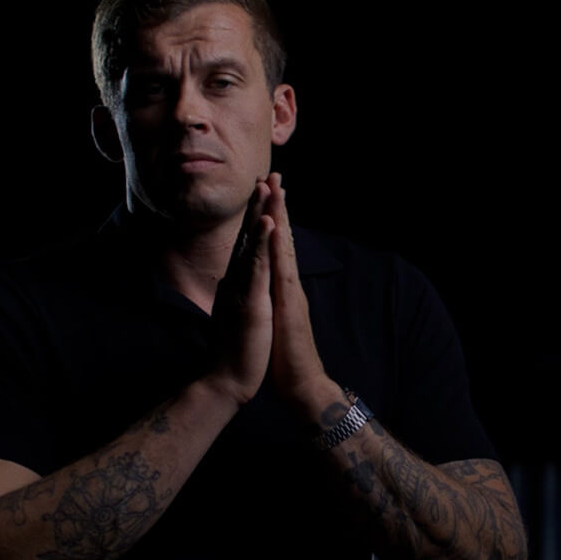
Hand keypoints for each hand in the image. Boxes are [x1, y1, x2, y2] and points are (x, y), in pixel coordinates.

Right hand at [206, 196, 275, 407]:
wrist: (229, 379)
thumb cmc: (236, 351)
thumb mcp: (237, 316)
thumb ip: (234, 296)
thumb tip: (230, 283)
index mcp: (239, 283)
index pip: (248, 244)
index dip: (255, 218)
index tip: (263, 193)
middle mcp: (238, 280)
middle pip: (248, 235)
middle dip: (259, 204)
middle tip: (266, 174)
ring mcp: (242, 287)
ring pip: (252, 243)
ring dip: (260, 213)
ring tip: (267, 186)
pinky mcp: (250, 300)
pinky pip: (257, 266)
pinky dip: (261, 242)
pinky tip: (267, 222)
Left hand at [261, 173, 337, 412]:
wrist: (300, 384)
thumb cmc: (284, 357)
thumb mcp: (272, 322)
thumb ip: (268, 302)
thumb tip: (260, 290)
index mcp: (281, 287)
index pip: (275, 247)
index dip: (271, 220)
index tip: (265, 195)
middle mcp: (288, 284)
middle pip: (283, 239)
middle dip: (278, 207)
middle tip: (274, 176)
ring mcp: (291, 293)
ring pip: (285, 248)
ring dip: (281, 218)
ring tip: (277, 191)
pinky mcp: (290, 305)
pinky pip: (282, 270)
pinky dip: (279, 248)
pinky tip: (275, 229)